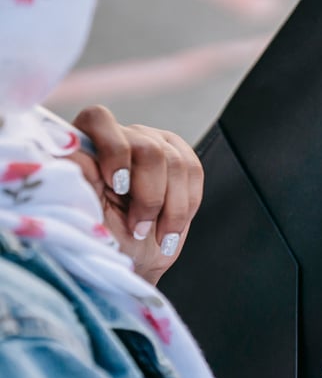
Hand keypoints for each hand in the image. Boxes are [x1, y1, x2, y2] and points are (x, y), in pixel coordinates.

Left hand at [66, 106, 202, 285]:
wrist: (134, 257)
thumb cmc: (105, 238)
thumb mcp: (84, 215)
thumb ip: (77, 178)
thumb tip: (70, 150)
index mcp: (88, 143)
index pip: (100, 120)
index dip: (114, 150)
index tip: (117, 186)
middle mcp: (122, 137)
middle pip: (149, 149)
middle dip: (149, 197)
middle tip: (138, 227)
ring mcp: (154, 144)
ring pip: (176, 164)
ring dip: (171, 208)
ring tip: (157, 234)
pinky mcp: (181, 159)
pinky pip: (194, 173)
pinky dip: (186, 206)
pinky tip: (172, 226)